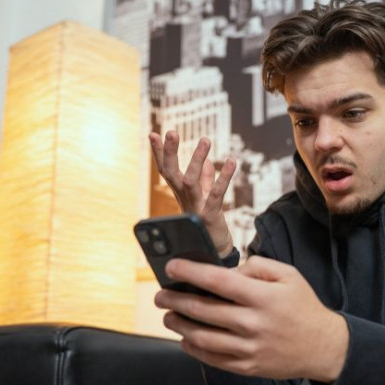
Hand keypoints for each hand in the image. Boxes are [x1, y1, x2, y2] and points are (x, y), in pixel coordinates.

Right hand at [149, 130, 236, 256]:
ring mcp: (195, 207)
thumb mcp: (206, 199)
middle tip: (171, 132)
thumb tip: (209, 163)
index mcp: (181, 194)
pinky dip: (224, 177)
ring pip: (190, 181)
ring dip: (197, 160)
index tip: (153, 133)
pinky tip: (231, 161)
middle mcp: (184, 199)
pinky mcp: (210, 215)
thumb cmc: (208, 224)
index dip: (159, 153)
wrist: (215, 252)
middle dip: (170, 152)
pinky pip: (216, 194)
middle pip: (171, 173)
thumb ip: (207, 181)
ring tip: (206, 139)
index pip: (166, 170)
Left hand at [154, 256, 348, 382]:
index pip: (218, 280)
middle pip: (203, 310)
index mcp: (263, 297)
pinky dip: (193, 348)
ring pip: (201, 337)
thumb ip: (257, 266)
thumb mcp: (288, 275)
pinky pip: (211, 359)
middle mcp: (254, 323)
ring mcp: (249, 349)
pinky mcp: (247, 367)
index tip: (171, 267)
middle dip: (175, 300)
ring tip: (168, 315)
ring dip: (179, 324)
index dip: (190, 272)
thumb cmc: (303, 306)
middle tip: (161, 294)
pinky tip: (185, 338)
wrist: (324, 346)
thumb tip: (228, 271)